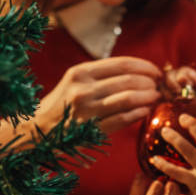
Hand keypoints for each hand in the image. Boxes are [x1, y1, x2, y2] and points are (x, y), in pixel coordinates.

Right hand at [39, 56, 161, 134]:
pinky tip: (146, 110)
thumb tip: (139, 72)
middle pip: (129, 81)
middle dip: (150, 82)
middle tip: (158, 86)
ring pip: (129, 99)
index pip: (122, 64)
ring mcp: (87, 111)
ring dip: (148, 97)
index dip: (145, 66)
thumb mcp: (75, 82)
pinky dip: (139, 113)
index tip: (156, 71)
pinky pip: (124, 119)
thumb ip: (102, 75)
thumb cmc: (61, 104)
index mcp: (80, 72)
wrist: (37, 131)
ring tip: (155, 97)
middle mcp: (83, 89)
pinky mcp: (92, 130)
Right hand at [165, 67, 195, 118]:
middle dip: (174, 82)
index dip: (183, 75)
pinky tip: (170, 104)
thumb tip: (192, 73)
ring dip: (168, 91)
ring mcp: (170, 96)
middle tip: (181, 93)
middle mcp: (180, 87)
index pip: (183, 71)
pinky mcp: (163, 106)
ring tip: (176, 100)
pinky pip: (157, 97)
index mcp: (192, 82)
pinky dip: (162, 98)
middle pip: (170, 75)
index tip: (189, 84)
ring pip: (162, 85)